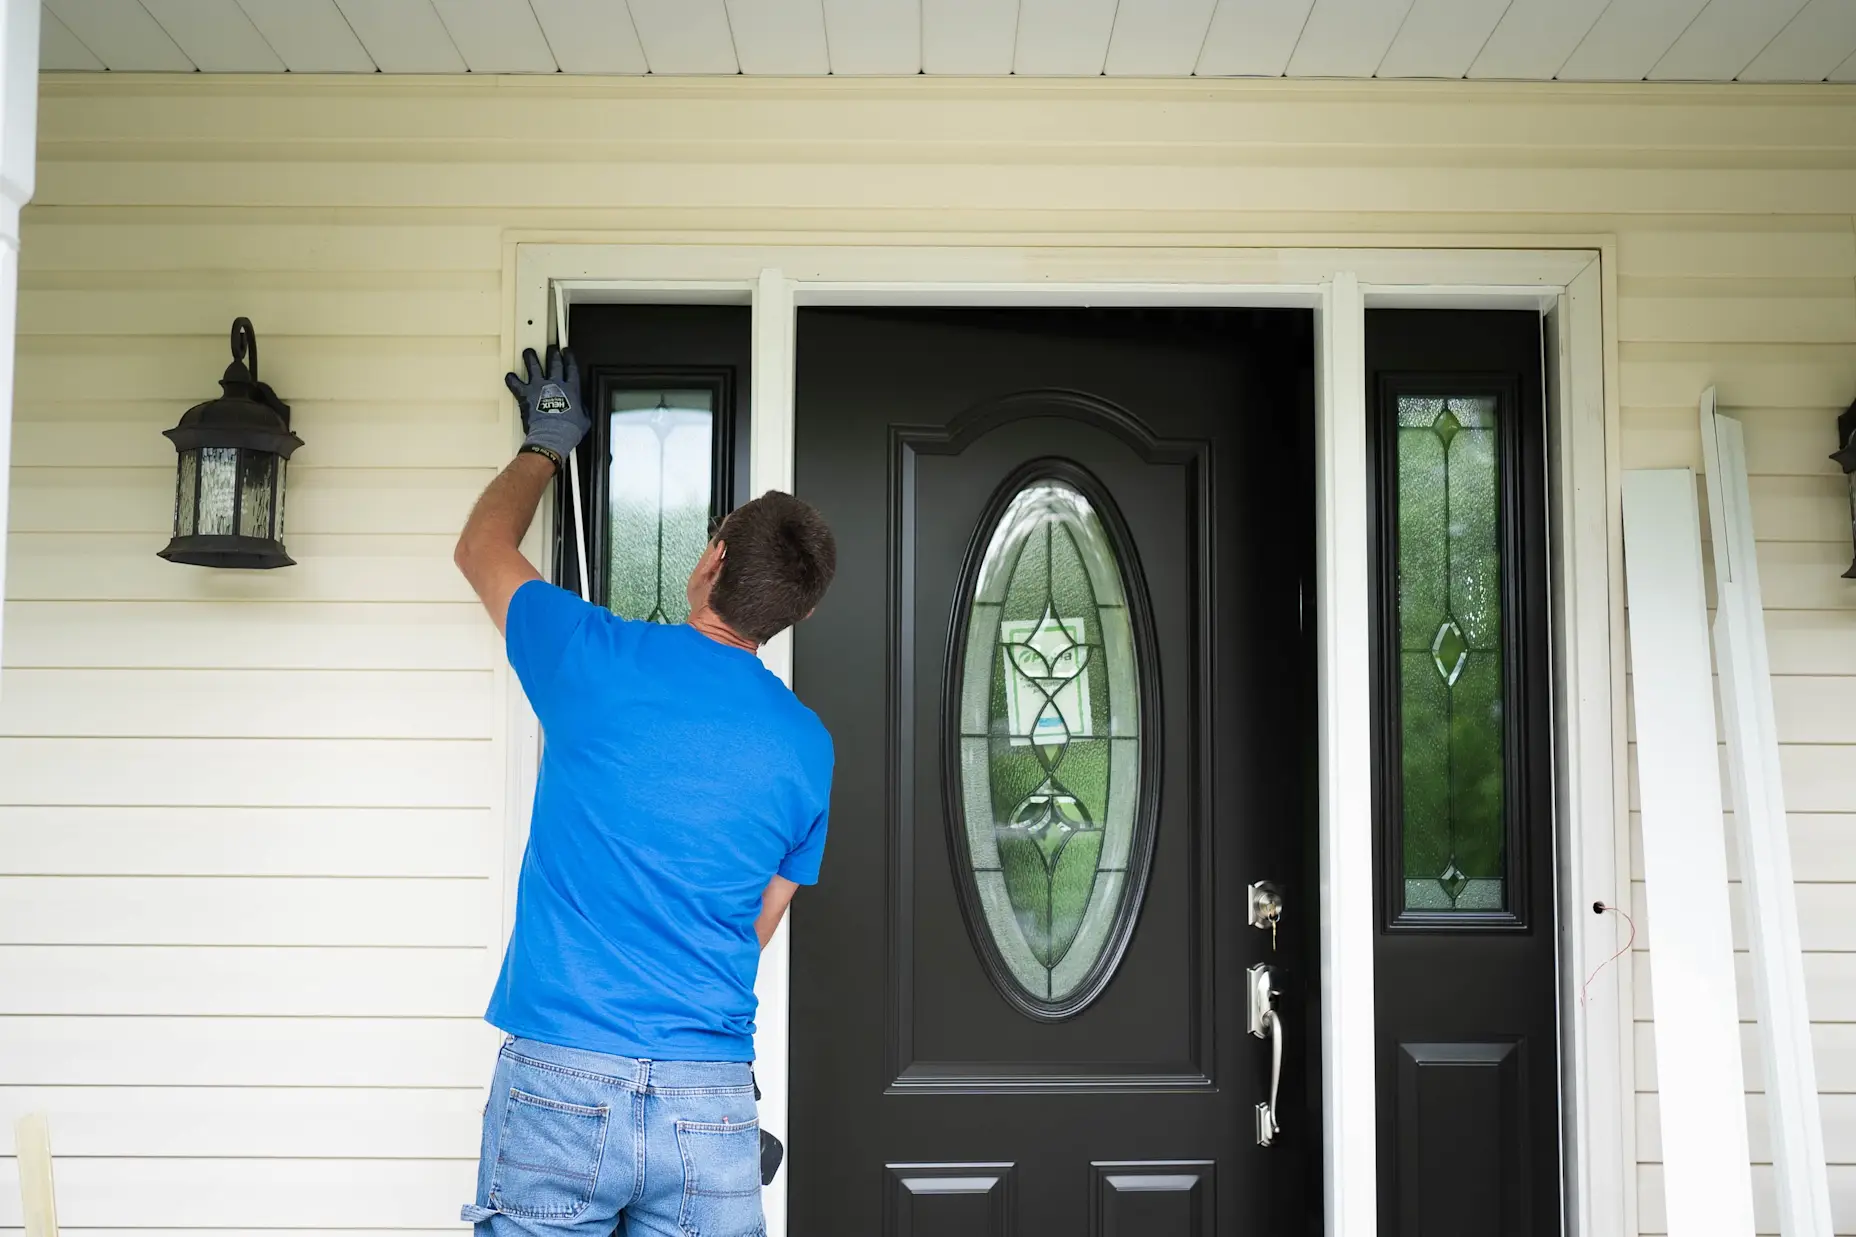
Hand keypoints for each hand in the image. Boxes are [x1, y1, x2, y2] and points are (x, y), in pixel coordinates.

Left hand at [506, 345, 588, 461]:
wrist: (552, 435)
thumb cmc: (568, 431)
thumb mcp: (584, 420)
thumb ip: (582, 410)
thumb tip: (581, 409)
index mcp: (571, 389)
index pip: (571, 367)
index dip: (569, 357)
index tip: (566, 352)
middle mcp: (555, 384)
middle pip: (554, 362)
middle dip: (553, 353)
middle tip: (551, 348)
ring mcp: (539, 387)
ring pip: (534, 366)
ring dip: (531, 358)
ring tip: (528, 352)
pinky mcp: (526, 394)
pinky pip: (516, 383)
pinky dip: (512, 380)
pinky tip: (510, 376)